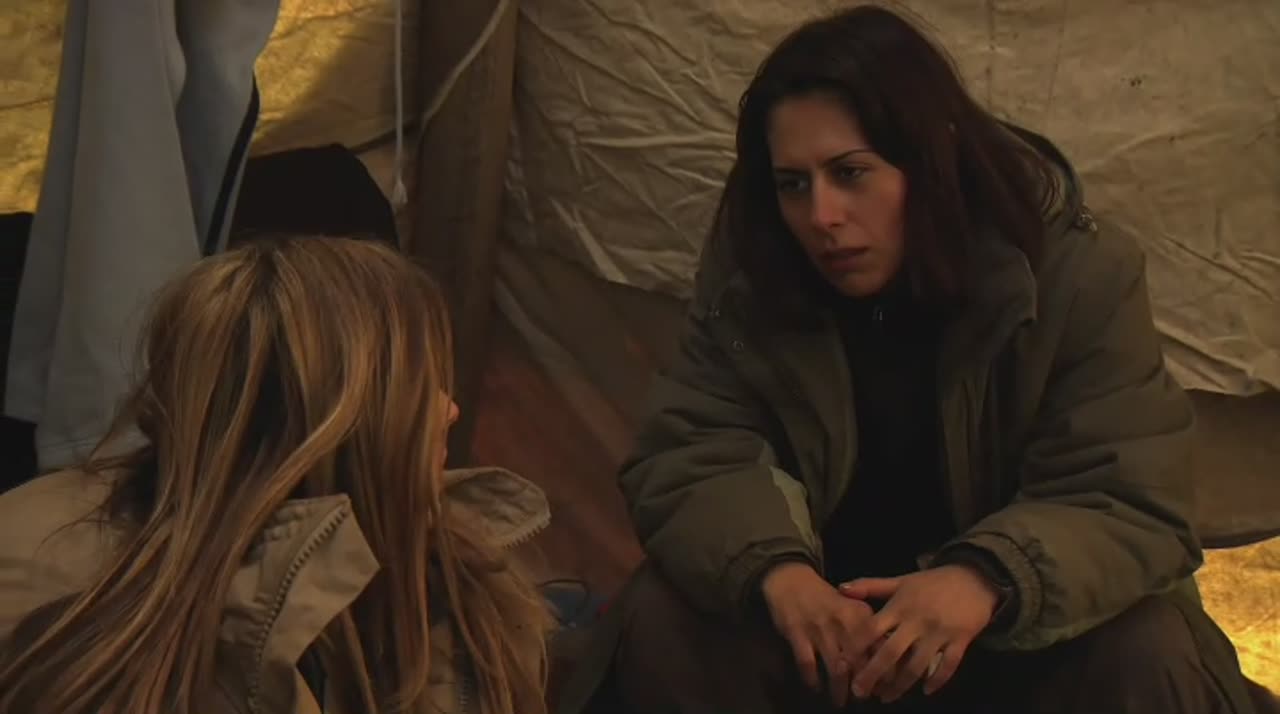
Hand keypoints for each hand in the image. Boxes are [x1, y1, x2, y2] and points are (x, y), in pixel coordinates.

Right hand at [760, 561, 874, 707]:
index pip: (879, 646)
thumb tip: (888, 659)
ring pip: (835, 667)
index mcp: (860, 613)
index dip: (884, 670)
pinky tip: (815, 686)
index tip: (885, 686)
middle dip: (863, 684)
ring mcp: (819, 628)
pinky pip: (807, 663)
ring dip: (839, 688)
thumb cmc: (826, 598)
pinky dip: (812, 678)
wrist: (791, 579)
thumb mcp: (853, 607)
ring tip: (840, 701)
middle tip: (863, 697)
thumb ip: (869, 629)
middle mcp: (842, 621)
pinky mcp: (796, 632)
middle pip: (859, 661)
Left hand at [837, 565, 999, 701]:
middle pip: (891, 652)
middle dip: (873, 674)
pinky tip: (925, 691)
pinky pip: (948, 665)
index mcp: (900, 606)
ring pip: (917, 665)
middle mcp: (917, 621)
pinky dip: (937, 680)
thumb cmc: (932, 582)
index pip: (872, 628)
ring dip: (901, 684)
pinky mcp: (960, 640)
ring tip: (887, 698)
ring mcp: (939, 632)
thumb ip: (871, 586)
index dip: (857, 647)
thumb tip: (841, 588)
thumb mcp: (901, 580)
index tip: (844, 664)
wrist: (975, 578)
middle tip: (859, 692)